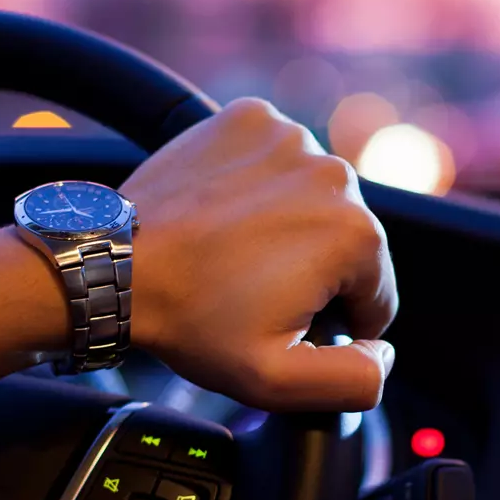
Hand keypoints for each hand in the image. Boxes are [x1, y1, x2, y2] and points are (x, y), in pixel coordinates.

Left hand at [0, 98, 396, 411]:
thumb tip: (384, 353)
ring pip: (313, 197)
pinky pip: (276, 158)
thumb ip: (354, 380)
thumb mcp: (278, 381)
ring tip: (234, 251)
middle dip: (311, 270)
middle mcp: (334, 173)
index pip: (376, 294)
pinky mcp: (250, 118)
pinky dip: (259, 182)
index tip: (282, 320)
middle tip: (250, 289)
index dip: (334, 322)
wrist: (115, 265)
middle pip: (347, 240)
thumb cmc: (191, 320)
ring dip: (288, 223)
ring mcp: (290, 137)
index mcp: (355, 235)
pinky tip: (225, 212)